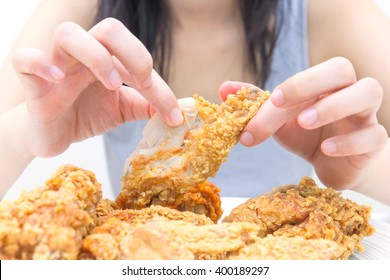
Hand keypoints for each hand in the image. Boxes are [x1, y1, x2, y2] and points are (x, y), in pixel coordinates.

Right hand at [12, 18, 182, 157]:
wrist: (52, 134)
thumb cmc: (86, 114)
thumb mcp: (121, 110)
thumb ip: (146, 106)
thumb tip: (179, 110)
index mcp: (109, 61)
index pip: (139, 61)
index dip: (160, 88)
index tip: (174, 115)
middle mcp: (85, 56)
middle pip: (109, 29)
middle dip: (133, 53)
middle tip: (142, 82)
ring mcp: (57, 64)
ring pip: (69, 33)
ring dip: (95, 56)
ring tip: (110, 83)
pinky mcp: (32, 80)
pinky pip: (26, 58)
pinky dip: (41, 64)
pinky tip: (58, 79)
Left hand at [219, 57, 387, 190]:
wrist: (335, 164)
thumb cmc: (308, 135)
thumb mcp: (280, 120)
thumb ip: (256, 104)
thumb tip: (223, 89)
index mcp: (323, 85)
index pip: (310, 75)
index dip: (291, 84)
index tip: (269, 101)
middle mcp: (346, 92)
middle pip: (342, 69)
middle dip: (310, 82)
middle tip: (281, 101)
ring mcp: (365, 115)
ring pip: (367, 92)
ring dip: (333, 106)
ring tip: (304, 121)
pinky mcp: (374, 142)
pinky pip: (373, 135)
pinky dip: (348, 141)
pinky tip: (325, 150)